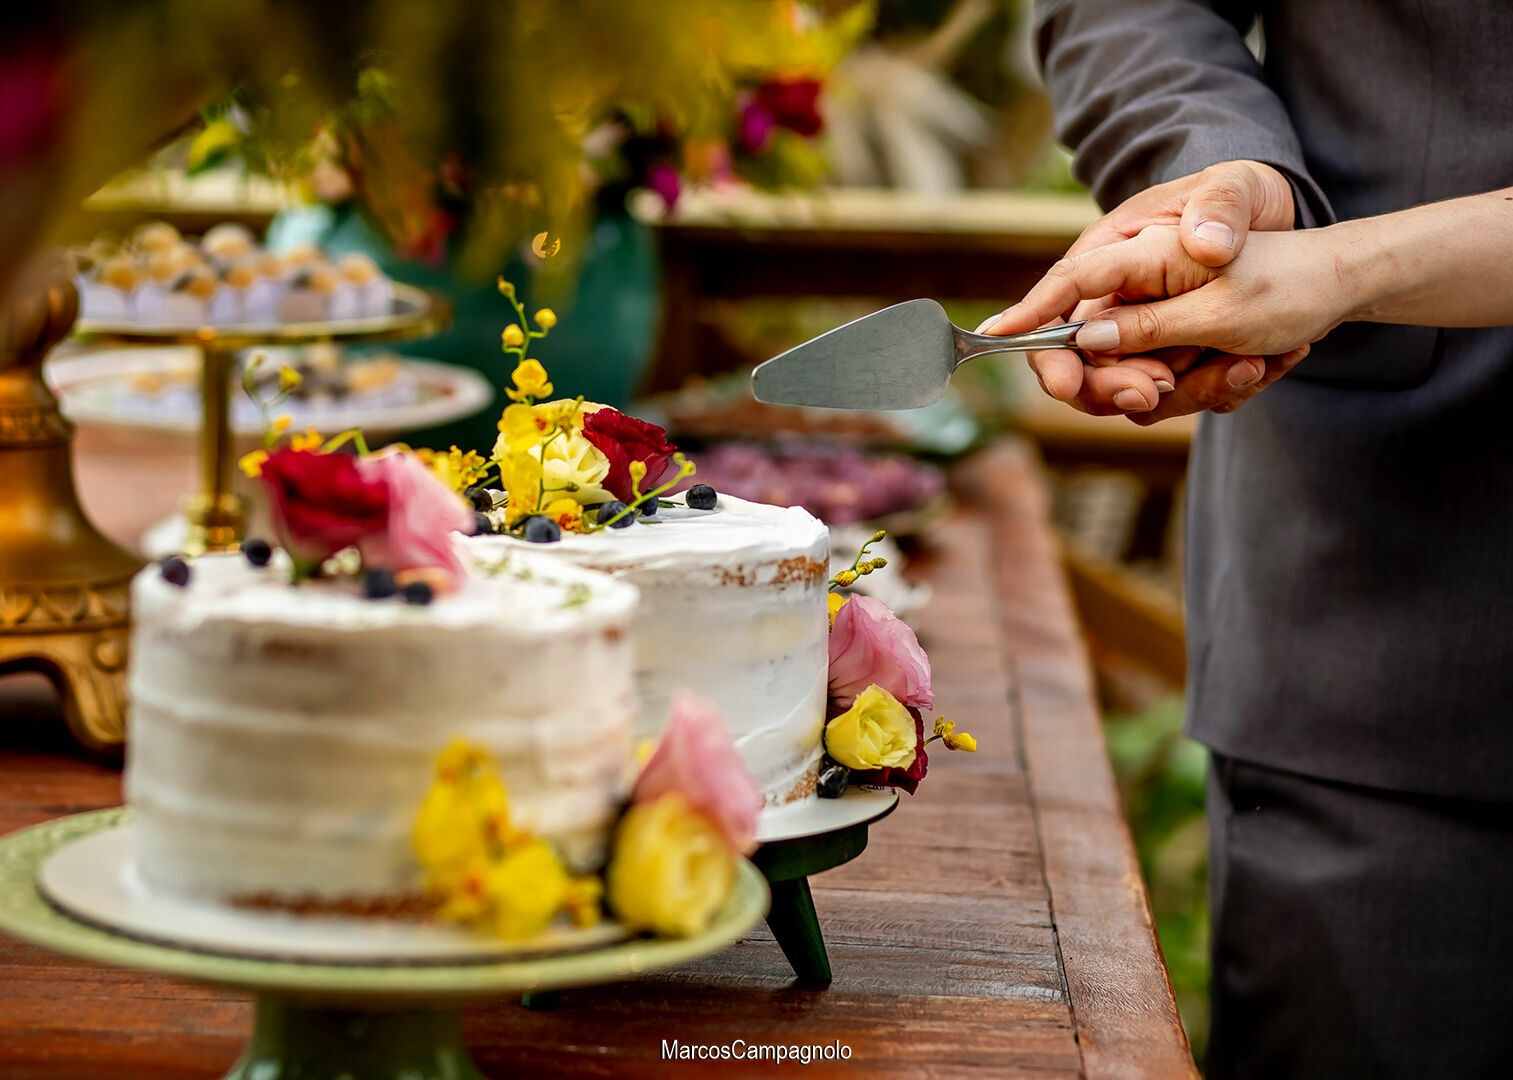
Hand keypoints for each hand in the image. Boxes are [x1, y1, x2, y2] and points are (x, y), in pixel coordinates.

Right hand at [977, 160, 1297, 414]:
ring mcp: (1142, 324)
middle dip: (1106, 381)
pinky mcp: (1168, 349)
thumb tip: (1199, 244)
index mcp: (1124, 244)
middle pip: (1077, 352)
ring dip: (1174, 391)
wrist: (1297, 244)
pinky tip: (1257, 364)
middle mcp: (1121, 290)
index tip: (995, 336)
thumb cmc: (1252, 200)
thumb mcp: (1241, 195)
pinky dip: (1210, 387)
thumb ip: (1215, 220)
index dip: (1029, 315)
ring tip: (1240, 368)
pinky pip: (1167, 389)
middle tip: (1151, 392)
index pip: (1065, 283)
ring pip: (1123, 382)